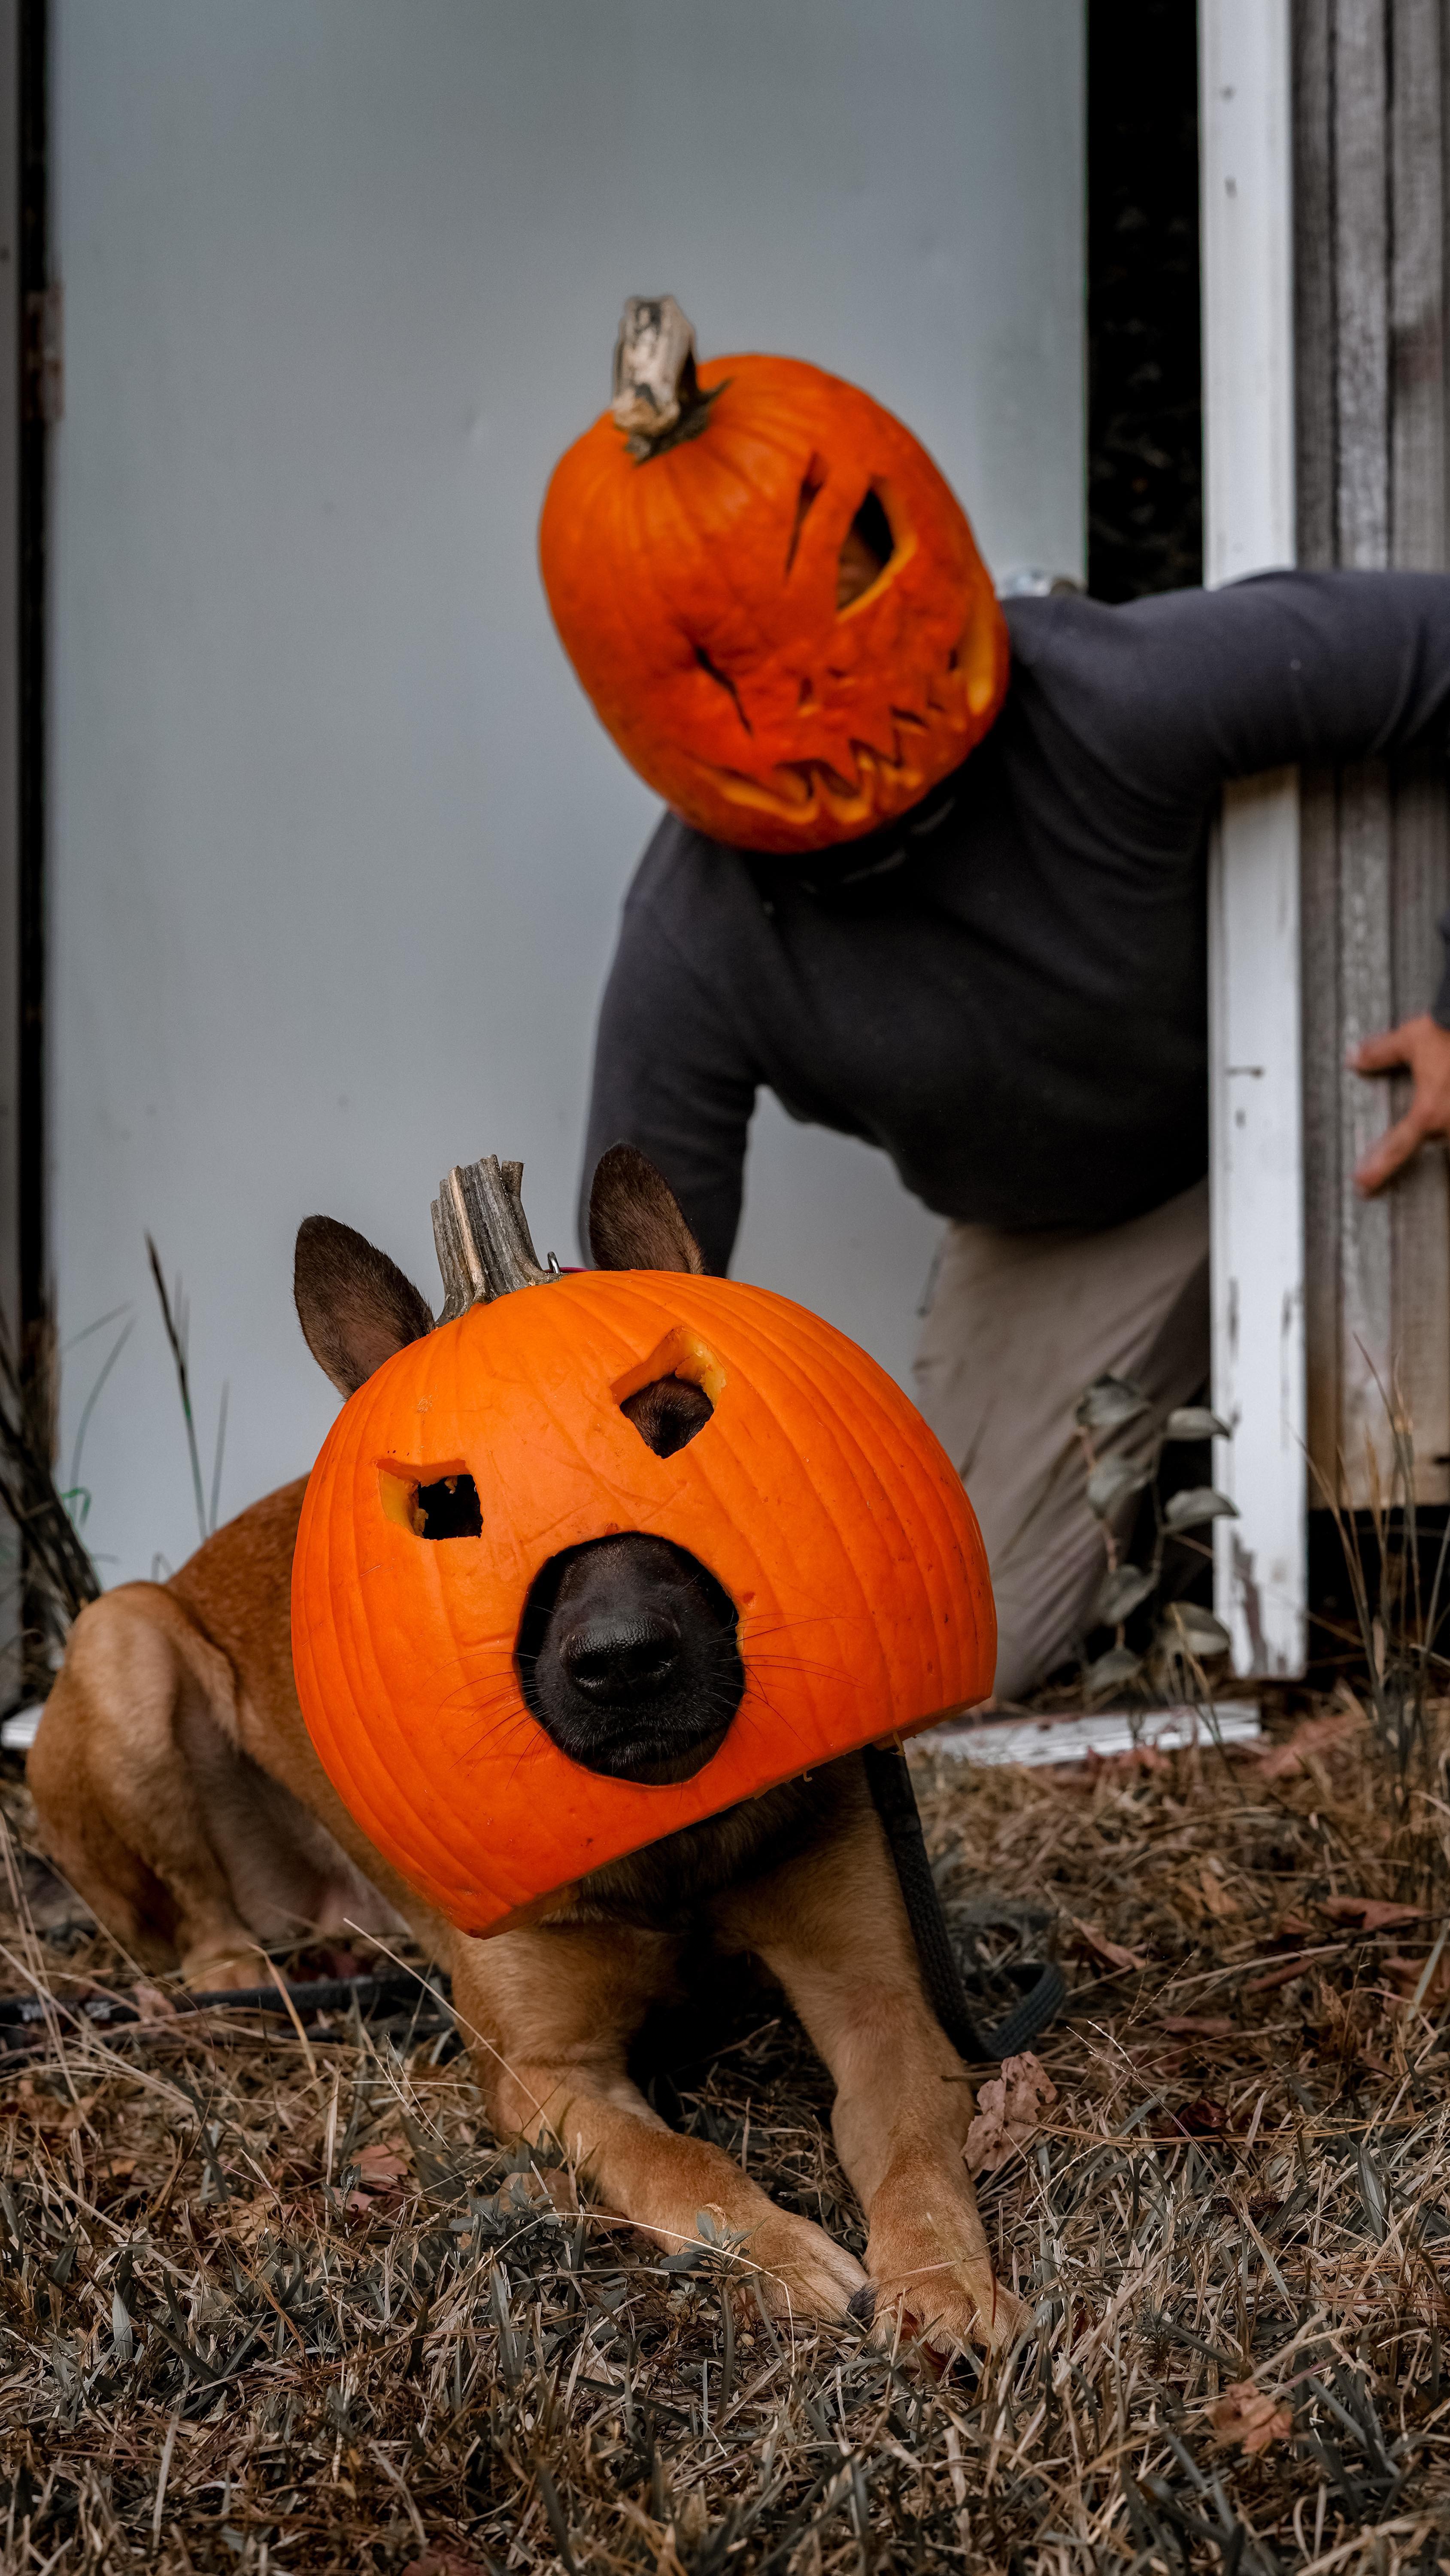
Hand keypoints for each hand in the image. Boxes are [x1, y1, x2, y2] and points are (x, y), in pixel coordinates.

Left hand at [1350, 1012, 1449, 1191]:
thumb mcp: (1411, 1039)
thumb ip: (1382, 1053)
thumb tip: (1355, 1058)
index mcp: (1429, 1112)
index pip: (1396, 1148)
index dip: (1378, 1169)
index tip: (1363, 1185)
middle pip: (1433, 1137)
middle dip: (1425, 1126)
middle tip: (1419, 1112)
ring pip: (1449, 1129)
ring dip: (1443, 1118)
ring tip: (1439, 1088)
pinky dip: (1448, 1115)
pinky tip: (1446, 1093)